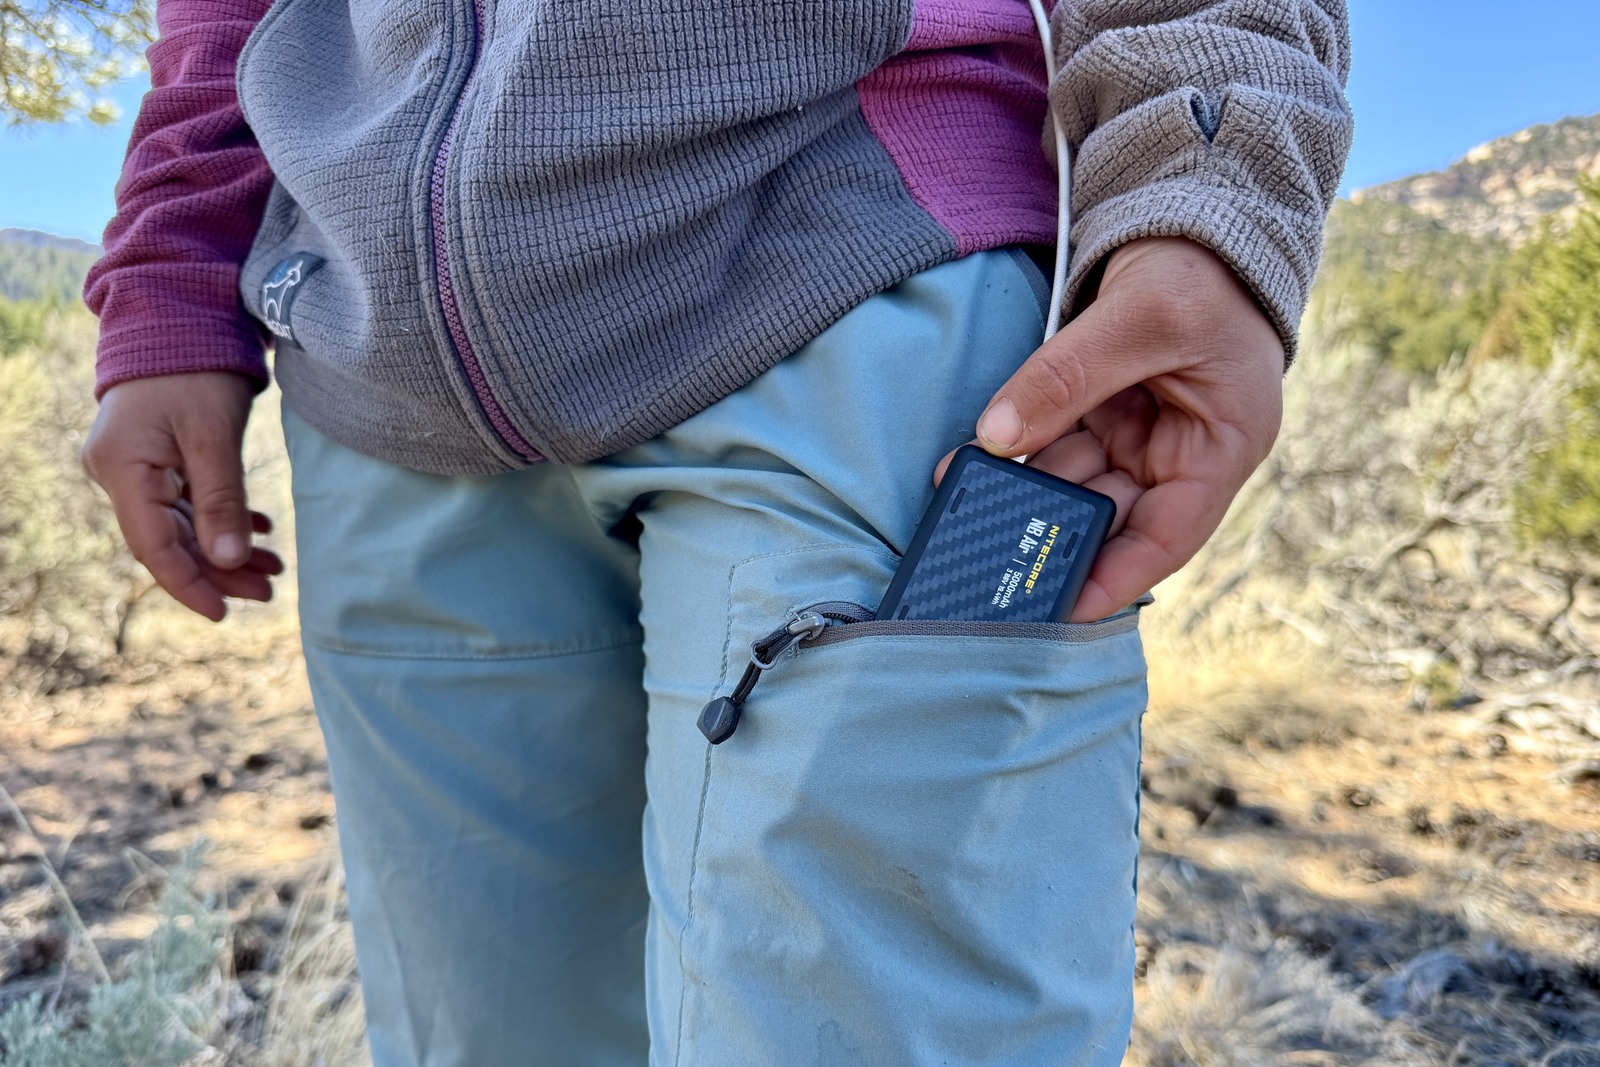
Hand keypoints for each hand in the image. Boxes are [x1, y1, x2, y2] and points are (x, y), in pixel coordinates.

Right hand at [82, 372, 283, 621]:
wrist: (177, 312)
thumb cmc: (194, 365)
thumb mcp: (213, 434)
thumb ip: (222, 499)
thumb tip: (231, 560)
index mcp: (123, 469)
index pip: (155, 546)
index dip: (190, 584)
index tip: (225, 613)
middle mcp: (119, 472)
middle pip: (170, 539)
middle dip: (220, 568)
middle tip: (269, 589)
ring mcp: (134, 464)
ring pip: (181, 522)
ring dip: (226, 546)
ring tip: (274, 567)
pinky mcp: (154, 454)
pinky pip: (185, 499)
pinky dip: (221, 517)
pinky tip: (258, 530)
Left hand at [936, 237, 1284, 621]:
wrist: (1194, 219)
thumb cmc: (1199, 272)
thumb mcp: (1140, 318)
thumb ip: (1068, 376)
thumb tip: (997, 436)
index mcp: (1221, 448)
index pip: (1168, 537)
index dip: (1114, 579)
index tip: (1058, 607)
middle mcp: (1179, 455)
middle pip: (1109, 516)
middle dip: (1046, 533)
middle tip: (984, 558)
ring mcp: (1139, 436)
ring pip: (1072, 483)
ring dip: (1019, 492)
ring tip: (962, 503)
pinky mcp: (1104, 415)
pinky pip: (1055, 446)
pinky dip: (1017, 455)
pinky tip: (971, 463)